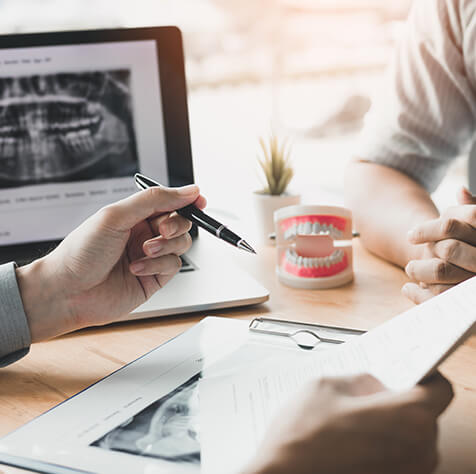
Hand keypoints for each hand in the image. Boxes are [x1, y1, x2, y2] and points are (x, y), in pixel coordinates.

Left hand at [16, 185, 205, 340]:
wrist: (68, 291)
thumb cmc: (81, 252)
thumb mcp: (117, 215)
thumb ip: (154, 200)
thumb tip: (188, 190)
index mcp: (134, 215)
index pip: (169, 202)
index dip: (186, 200)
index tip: (199, 200)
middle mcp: (144, 234)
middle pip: (180, 222)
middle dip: (176, 225)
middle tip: (161, 230)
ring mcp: (150, 256)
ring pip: (181, 244)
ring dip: (166, 246)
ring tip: (144, 251)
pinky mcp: (154, 278)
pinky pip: (173, 266)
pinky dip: (158, 265)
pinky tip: (136, 268)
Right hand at [245, 373, 452, 473]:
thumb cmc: (301, 439)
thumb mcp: (326, 386)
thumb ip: (359, 380)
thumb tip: (374, 384)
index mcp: (407, 419)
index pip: (440, 390)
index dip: (426, 375)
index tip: (412, 370)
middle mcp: (416, 452)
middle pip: (426, 415)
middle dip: (402, 400)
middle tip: (375, 390)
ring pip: (412, 439)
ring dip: (392, 425)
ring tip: (359, 415)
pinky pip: (398, 459)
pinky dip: (383, 445)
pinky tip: (354, 437)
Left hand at [403, 187, 475, 303]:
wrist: (475, 272)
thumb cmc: (474, 245)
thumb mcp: (474, 225)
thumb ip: (470, 210)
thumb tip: (459, 190)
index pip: (449, 226)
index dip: (427, 230)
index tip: (410, 236)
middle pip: (446, 248)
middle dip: (424, 248)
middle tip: (410, 258)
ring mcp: (472, 279)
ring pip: (440, 269)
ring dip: (417, 270)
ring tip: (410, 270)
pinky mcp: (464, 298)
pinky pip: (438, 295)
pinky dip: (417, 293)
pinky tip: (408, 289)